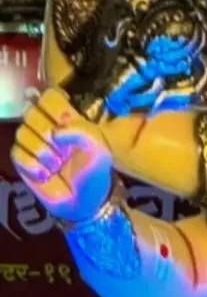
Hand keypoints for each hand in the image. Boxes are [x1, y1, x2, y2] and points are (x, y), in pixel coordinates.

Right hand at [10, 88, 111, 223]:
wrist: (83, 200)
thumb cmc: (93, 171)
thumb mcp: (98, 149)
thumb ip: (82, 132)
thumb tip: (55, 132)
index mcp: (68, 117)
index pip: (49, 95)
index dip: (54, 108)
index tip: (67, 122)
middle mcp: (48, 125)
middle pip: (31, 112)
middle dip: (48, 134)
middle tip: (64, 151)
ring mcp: (33, 142)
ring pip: (22, 132)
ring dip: (42, 152)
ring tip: (57, 166)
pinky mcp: (22, 160)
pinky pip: (16, 153)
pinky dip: (32, 165)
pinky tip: (45, 175)